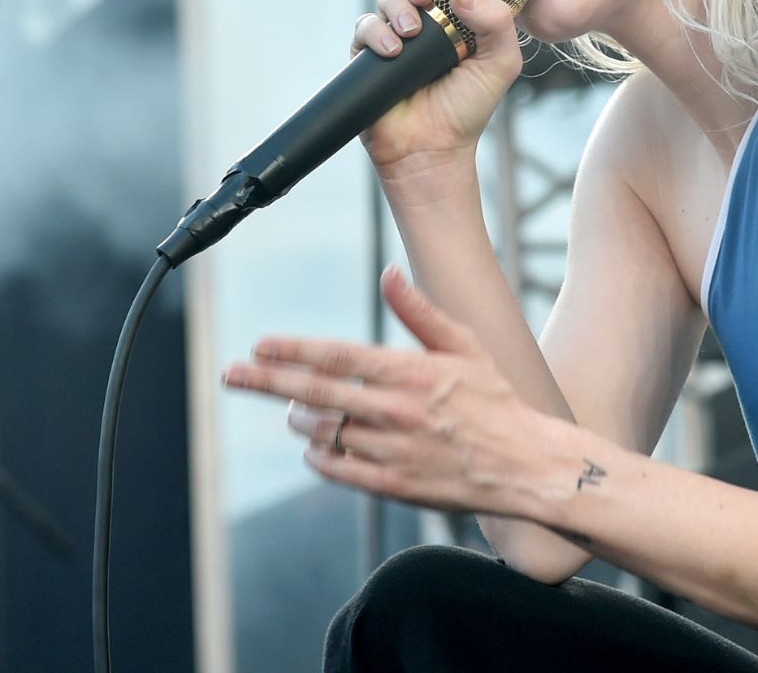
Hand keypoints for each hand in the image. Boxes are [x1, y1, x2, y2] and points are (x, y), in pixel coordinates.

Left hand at [222, 265, 554, 517]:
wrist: (525, 464)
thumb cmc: (494, 398)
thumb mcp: (465, 345)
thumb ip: (420, 311)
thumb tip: (388, 272)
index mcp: (411, 372)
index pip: (337, 357)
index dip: (293, 350)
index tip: (259, 345)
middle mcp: (396, 411)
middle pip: (315, 394)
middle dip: (266, 381)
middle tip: (232, 374)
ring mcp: (392, 450)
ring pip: (322, 432)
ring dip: (299, 419)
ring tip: (293, 411)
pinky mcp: (393, 485)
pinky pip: (338, 469)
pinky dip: (319, 456)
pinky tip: (316, 445)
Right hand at [351, 0, 521, 175]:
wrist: (433, 148)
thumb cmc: (469, 107)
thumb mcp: (501, 63)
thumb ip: (498, 23)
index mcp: (458, 11)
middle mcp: (426, 16)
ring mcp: (396, 31)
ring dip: (398, 5)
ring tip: (412, 34)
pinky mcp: (368, 51)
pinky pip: (365, 24)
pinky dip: (377, 31)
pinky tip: (394, 50)